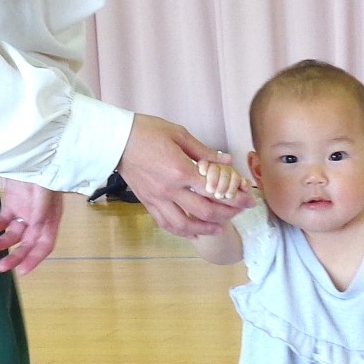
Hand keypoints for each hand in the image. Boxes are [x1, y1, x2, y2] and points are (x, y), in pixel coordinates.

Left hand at [0, 178, 62, 275]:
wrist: (29, 150)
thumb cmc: (43, 169)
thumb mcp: (44, 191)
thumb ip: (39, 211)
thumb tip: (33, 229)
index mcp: (50, 217)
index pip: (45, 244)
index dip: (34, 259)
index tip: (22, 271)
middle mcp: (38, 217)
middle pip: (27, 243)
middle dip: (15, 256)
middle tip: (1, 267)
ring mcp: (25, 210)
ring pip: (14, 234)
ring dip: (3, 242)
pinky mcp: (12, 201)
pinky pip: (4, 219)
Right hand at [119, 115, 247, 237]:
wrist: (115, 140)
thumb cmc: (146, 132)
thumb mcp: (179, 134)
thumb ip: (204, 152)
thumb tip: (226, 161)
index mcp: (180, 171)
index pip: (215, 190)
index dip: (235, 196)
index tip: (248, 197)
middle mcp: (170, 190)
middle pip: (205, 212)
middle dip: (228, 213)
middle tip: (241, 211)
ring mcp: (157, 199)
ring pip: (185, 225)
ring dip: (206, 229)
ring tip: (219, 228)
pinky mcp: (148, 203)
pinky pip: (166, 223)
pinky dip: (182, 231)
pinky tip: (192, 232)